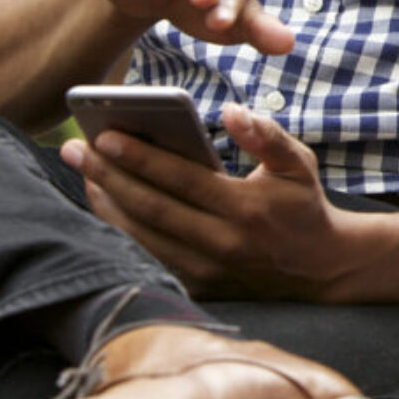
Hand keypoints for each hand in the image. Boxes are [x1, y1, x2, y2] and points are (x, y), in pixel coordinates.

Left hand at [65, 105, 390, 300]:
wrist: (321, 267)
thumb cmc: (303, 205)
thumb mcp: (298, 163)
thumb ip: (267, 135)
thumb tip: (232, 111)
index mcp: (245, 209)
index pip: (181, 180)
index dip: (141, 158)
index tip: (106, 135)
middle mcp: (222, 243)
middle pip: (151, 208)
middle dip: (108, 177)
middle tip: (77, 149)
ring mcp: (207, 271)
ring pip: (141, 237)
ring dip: (106, 204)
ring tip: (84, 173)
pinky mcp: (197, 287)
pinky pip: (148, 257)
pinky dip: (121, 232)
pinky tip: (103, 206)